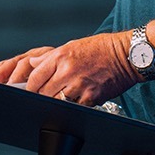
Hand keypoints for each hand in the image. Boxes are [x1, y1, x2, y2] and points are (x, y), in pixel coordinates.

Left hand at [0, 33, 134, 106]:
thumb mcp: (72, 46)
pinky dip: (71, 107)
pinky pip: (73, 108)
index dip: (29, 87)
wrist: (124, 54)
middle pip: (42, 92)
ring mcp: (78, 85)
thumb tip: (32, 65)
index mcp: (61, 56)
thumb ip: (50, 58)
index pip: (35, 77)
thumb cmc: (99, 49)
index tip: (29, 91)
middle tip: (41, 98)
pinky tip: (73, 102)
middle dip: (40, 97)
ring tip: (57, 101)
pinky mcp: (90, 98)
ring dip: (54, 103)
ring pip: (56, 102)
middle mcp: (67, 70)